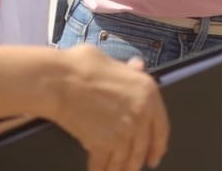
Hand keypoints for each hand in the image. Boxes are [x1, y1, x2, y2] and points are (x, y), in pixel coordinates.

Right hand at [45, 46, 169, 170]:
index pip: (161, 127)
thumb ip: (128, 70)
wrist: (60, 81)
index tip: (155, 156)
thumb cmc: (82, 67)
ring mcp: (124, 132)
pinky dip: (99, 170)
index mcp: (149, 93)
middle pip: (141, 148)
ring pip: (124, 160)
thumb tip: (138, 65)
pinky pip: (103, 164)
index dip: (158, 145)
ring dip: (118, 169)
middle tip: (131, 170)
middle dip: (135, 163)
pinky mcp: (103, 145)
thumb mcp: (113, 62)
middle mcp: (141, 115)